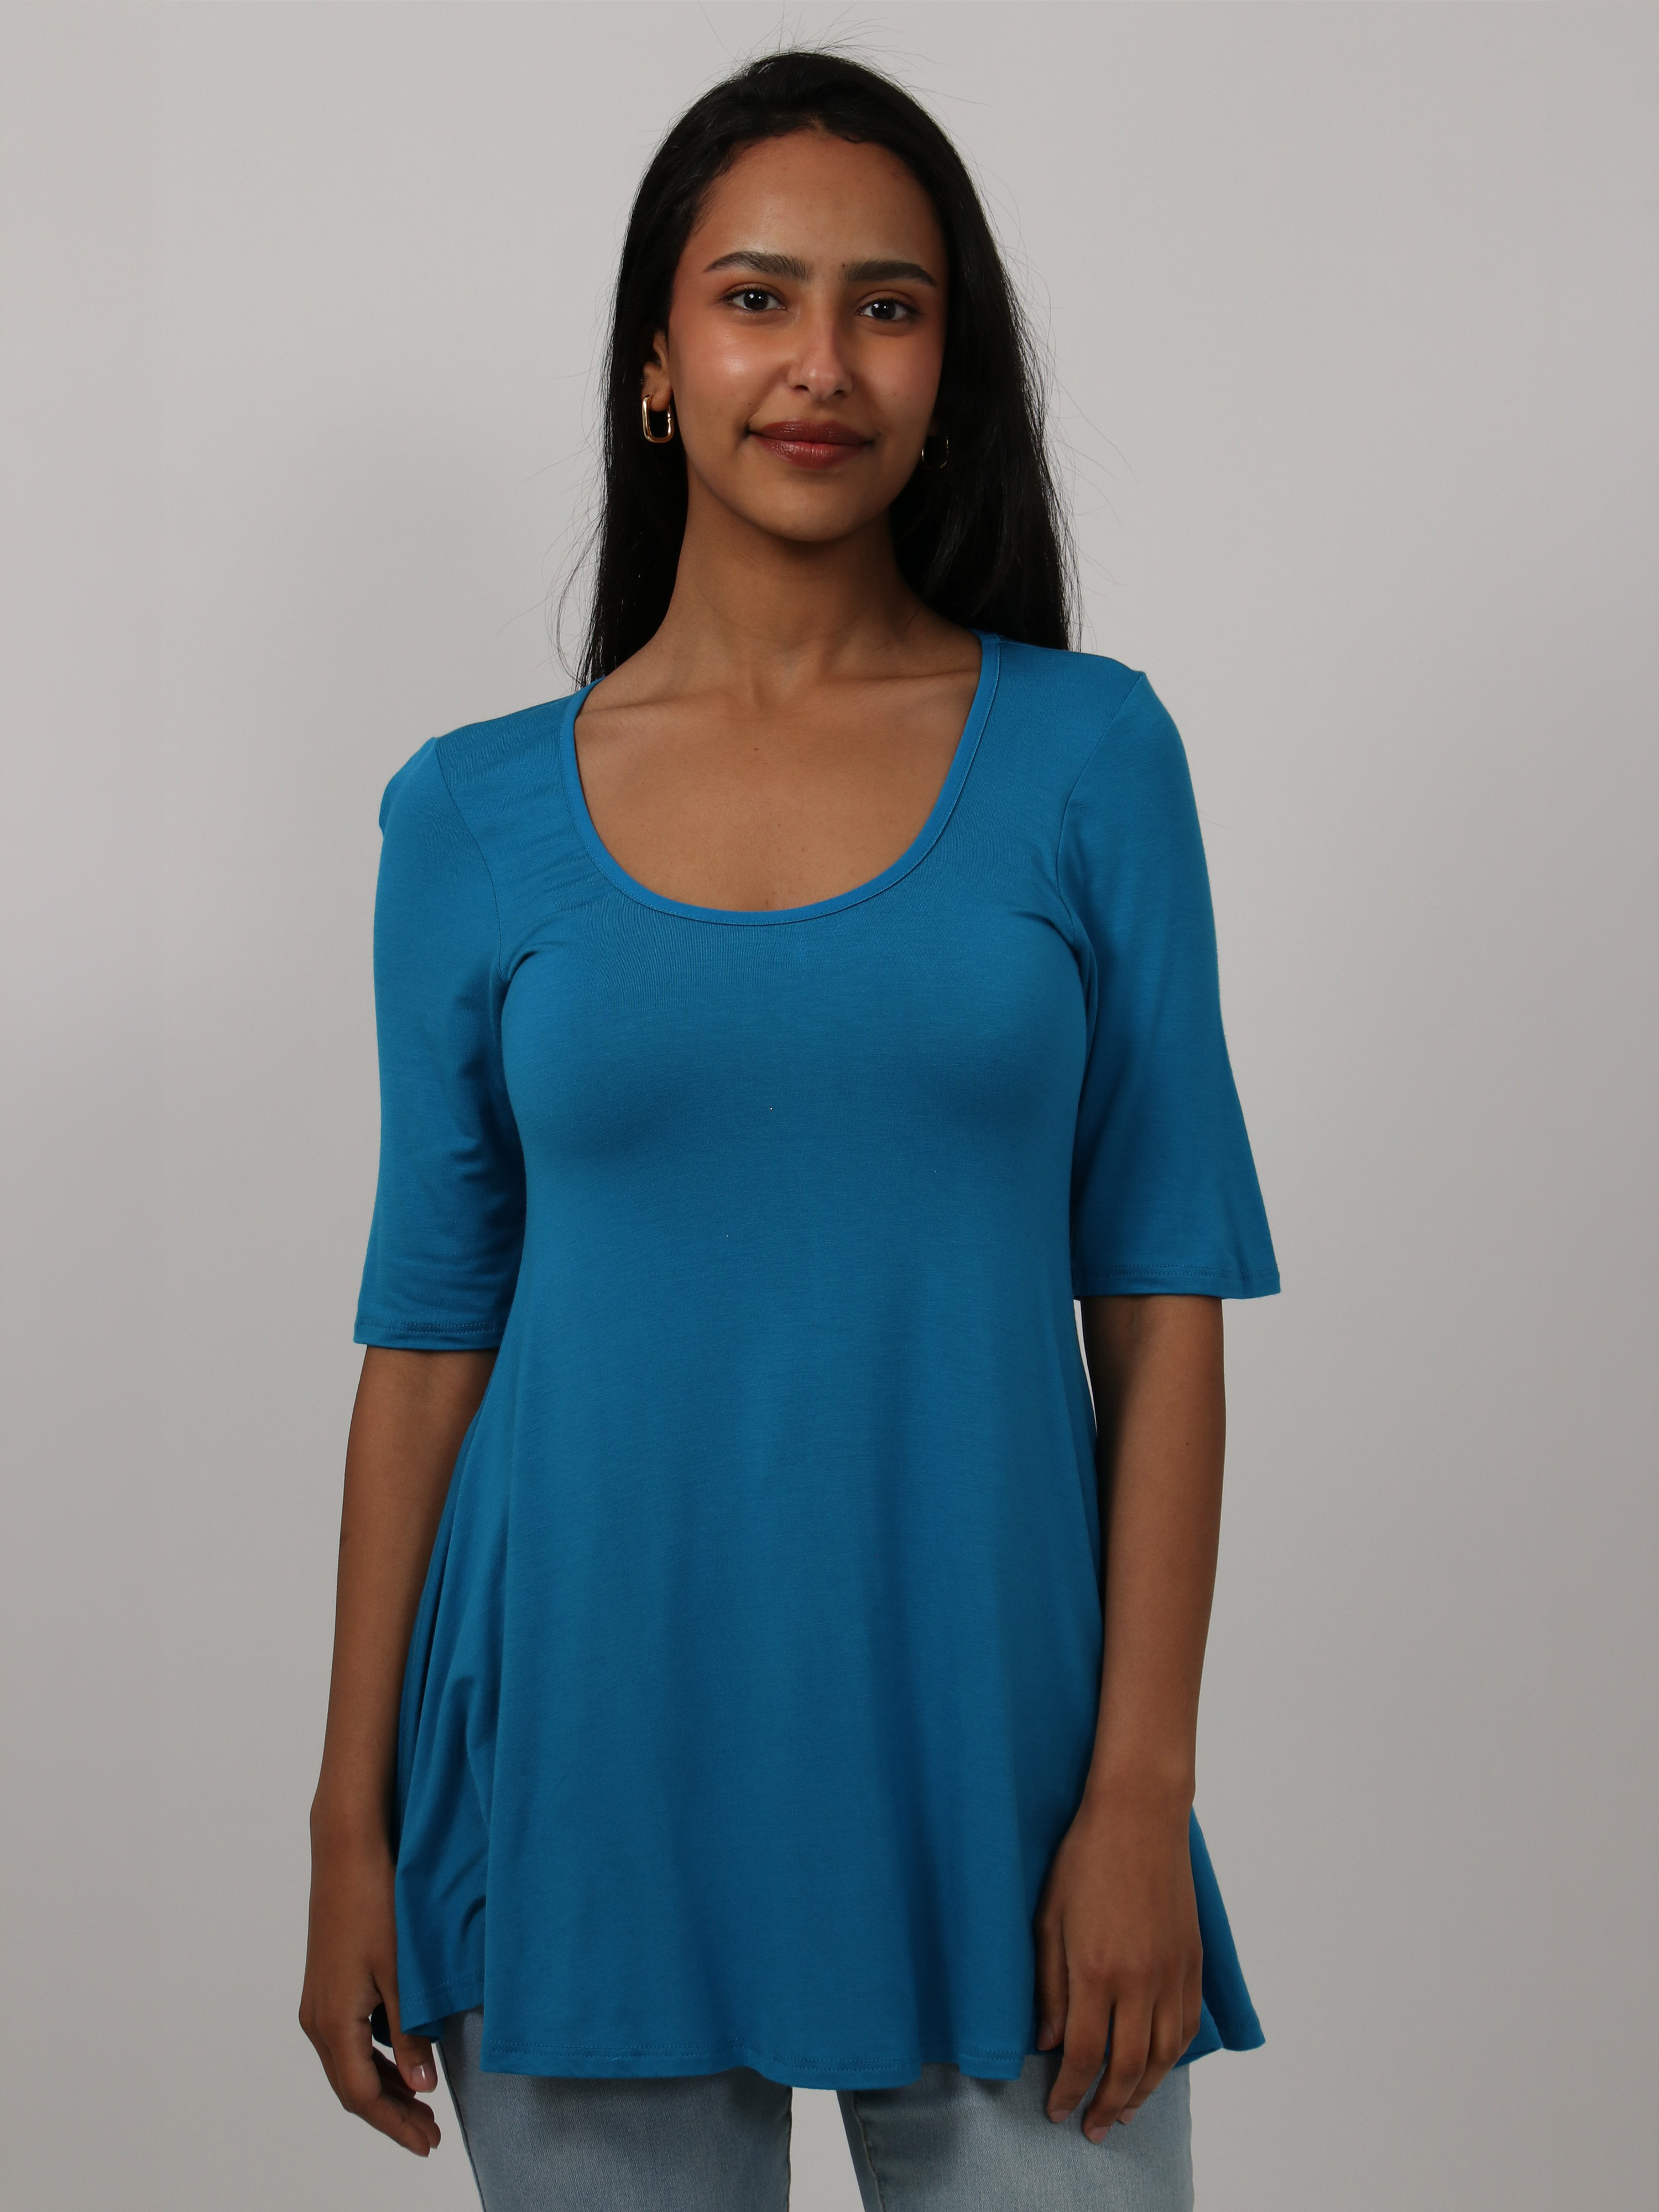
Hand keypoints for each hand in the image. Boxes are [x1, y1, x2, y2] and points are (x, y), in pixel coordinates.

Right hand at [298, 1821, 440, 2156]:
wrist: (346, 1852)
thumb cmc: (375, 1904)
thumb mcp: (402, 1972)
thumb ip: (412, 2033)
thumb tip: (423, 2086)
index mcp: (333, 2023)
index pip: (364, 2096)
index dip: (397, 2125)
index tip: (429, 2143)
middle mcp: (317, 2021)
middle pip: (353, 2088)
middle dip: (392, 2115)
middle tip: (430, 2134)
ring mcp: (317, 2004)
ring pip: (349, 2067)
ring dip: (384, 2089)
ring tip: (422, 2107)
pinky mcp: (325, 1988)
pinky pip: (347, 2042)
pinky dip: (375, 2061)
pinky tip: (403, 2062)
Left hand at [1032, 1787, 1202, 2140]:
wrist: (1139, 1816)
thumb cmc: (1085, 1858)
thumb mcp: (1048, 1918)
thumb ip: (1047, 1984)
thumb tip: (1045, 2041)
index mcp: (1096, 1970)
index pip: (1082, 2053)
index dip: (1069, 2090)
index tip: (1058, 2111)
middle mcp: (1139, 1980)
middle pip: (1127, 2067)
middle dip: (1106, 2105)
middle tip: (1092, 2129)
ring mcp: (1171, 1972)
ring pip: (1163, 2055)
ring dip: (1143, 2091)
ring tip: (1123, 2111)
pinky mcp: (1192, 1961)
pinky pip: (1186, 2025)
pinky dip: (1172, 2057)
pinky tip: (1157, 2067)